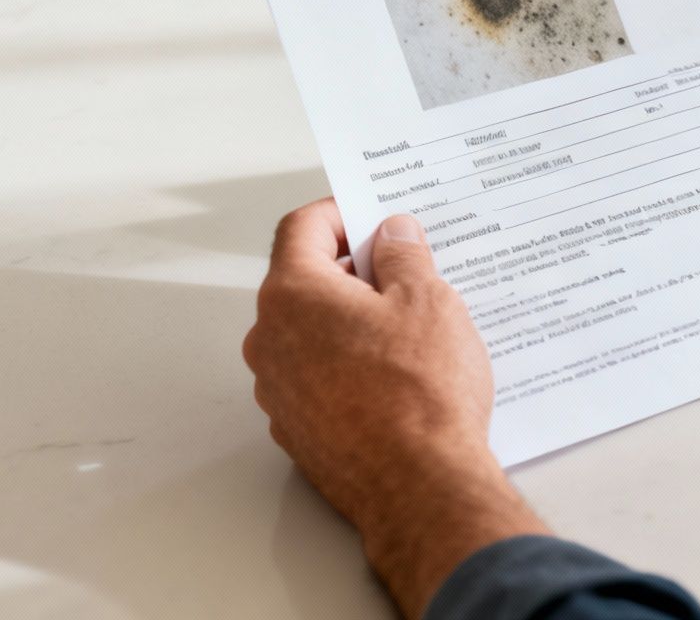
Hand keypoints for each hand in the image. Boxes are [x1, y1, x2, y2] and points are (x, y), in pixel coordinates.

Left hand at [244, 200, 546, 617]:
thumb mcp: (428, 301)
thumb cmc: (420, 395)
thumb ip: (404, 256)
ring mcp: (278, 390)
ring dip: (349, 321)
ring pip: (309, 333)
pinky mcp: (296, 429)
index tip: (372, 216)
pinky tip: (395, 375)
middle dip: (351, 269)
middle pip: (303, 280)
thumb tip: (394, 236)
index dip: (341, 213)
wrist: (419, 487)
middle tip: (404, 270)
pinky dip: (347, 365)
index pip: (301, 228)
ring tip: (408, 329)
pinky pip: (317, 377)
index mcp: (294, 295)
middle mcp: (271, 340)